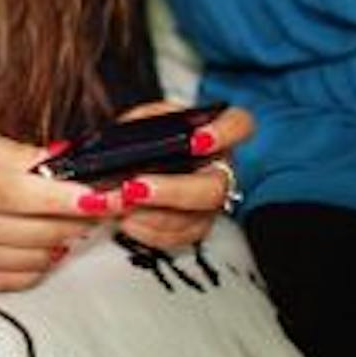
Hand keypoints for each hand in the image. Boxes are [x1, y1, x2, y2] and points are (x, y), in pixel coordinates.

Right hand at [0, 131, 123, 291]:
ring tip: (81, 216)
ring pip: (36, 258)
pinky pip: (18, 279)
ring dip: (67, 238)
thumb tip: (66, 159)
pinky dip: (43, 263)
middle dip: (83, 218)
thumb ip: (17, 154)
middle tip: (109, 199)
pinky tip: (50, 241)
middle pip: (39, 231)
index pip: (26, 196)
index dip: (71, 198)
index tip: (107, 194)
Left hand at [110, 100, 254, 250]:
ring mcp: (210, 203)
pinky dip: (148, 231)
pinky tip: (126, 220)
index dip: (224, 133)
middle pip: (213, 188)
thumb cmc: (151, 139)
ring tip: (117, 205)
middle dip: (171, 190)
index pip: (238, 125)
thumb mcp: (146, 119)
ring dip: (150, 215)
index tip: (196, 141)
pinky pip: (178, 237)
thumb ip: (140, 123)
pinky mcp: (195, 227)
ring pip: (194, 219)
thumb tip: (124, 139)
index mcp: (214, 134)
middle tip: (133, 187)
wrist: (142, 166)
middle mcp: (219, 170)